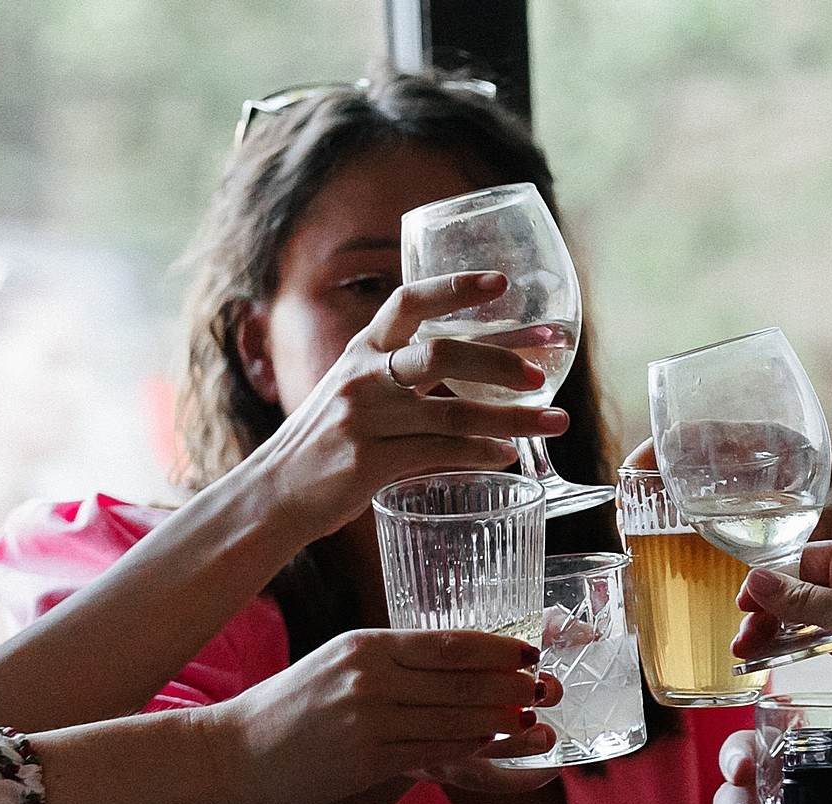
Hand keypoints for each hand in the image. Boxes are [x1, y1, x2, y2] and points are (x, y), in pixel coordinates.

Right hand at [210, 629, 553, 803]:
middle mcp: (368, 679)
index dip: (497, 650)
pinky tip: (490, 744)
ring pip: (454, 721)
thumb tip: (464, 655)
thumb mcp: (342, 661)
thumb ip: (396, 657)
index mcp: (366, 645)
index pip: (447, 643)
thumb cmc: (297, 703)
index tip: (530, 654)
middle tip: (545, 689)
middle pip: (460, 682)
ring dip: (500, 722)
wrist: (238, 752)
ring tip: (530, 720)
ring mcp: (367, 723)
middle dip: (511, 687)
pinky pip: (433, 754)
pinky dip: (468, 748)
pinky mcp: (366, 762)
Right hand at [233, 271, 571, 538]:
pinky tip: (509, 454)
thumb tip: (477, 373)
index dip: (455, 287)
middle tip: (543, 368)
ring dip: (513, 418)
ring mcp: (366, 421)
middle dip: (501, 359)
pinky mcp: (370, 463)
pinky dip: (481, 454)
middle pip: (440, 354)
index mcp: (361, 351)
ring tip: (555, 422)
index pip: (408, 302)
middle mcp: (363, 377)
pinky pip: (440, 454)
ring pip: (454, 414)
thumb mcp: (354, 392)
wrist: (276, 494)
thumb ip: (400, 376)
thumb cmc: (327, 443)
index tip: (502, 282)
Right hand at [735, 541, 831, 719]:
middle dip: (767, 614)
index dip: (766, 582)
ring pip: (811, 618)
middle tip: (741, 642)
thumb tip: (754, 579)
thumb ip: (804, 600)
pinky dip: (804, 648)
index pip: (799, 561)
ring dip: (780, 633)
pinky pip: (828, 641)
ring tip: (749, 655)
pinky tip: (782, 659)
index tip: (740, 605)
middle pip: (800, 591)